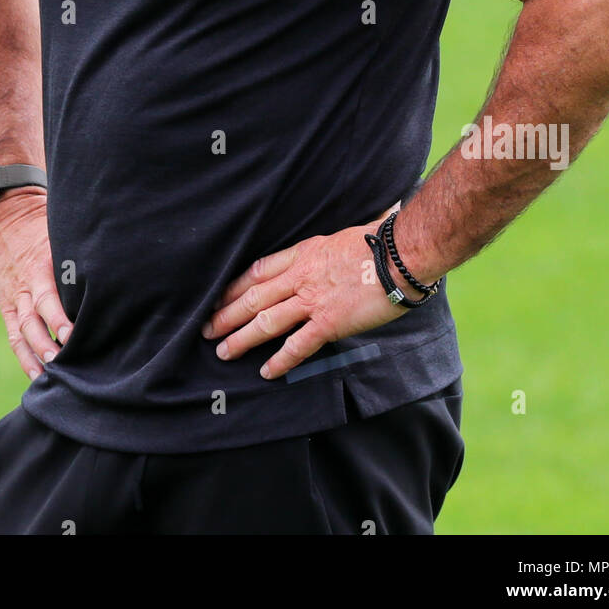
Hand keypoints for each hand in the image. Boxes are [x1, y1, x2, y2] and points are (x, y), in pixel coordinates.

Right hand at [0, 187, 72, 380]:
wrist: (5, 213)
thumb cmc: (43, 221)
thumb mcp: (61, 230)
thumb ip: (81, 250)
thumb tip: (116, 265)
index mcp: (40, 264)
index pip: (48, 297)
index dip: (59, 318)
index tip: (74, 335)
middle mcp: (26, 284)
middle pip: (34, 319)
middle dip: (48, 342)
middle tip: (64, 362)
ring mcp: (14, 296)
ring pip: (23, 331)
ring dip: (36, 355)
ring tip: (51, 376)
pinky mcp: (7, 304)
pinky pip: (13, 333)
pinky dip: (23, 354)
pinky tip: (35, 374)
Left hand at [201, 203, 413, 380]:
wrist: (402, 254)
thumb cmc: (379, 241)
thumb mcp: (340, 236)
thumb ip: (324, 251)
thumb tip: (320, 257)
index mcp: (303, 253)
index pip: (258, 271)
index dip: (234, 286)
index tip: (218, 297)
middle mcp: (301, 277)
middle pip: (253, 297)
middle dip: (226, 314)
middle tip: (206, 329)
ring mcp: (313, 300)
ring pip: (266, 321)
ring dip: (241, 338)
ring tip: (223, 351)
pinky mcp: (330, 322)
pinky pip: (298, 345)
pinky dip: (281, 360)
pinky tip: (267, 372)